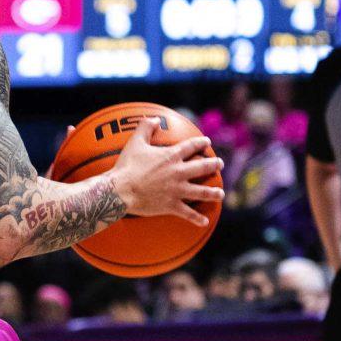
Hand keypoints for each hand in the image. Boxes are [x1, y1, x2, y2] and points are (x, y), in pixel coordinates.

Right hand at [108, 118, 223, 224]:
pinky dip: (197, 218)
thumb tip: (154, 119)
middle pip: (203, 167)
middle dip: (214, 165)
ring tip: (220, 194)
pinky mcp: (171, 205)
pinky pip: (188, 213)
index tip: (208, 142)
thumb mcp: (135, 142)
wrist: (120, 190)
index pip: (191, 146)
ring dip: (213, 193)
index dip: (201, 143)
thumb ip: (145, 127)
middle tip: (220, 164)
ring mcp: (177, 190)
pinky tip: (205, 221)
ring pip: (201, 192)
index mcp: (171, 156)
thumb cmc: (126, 166)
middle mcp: (178, 172)